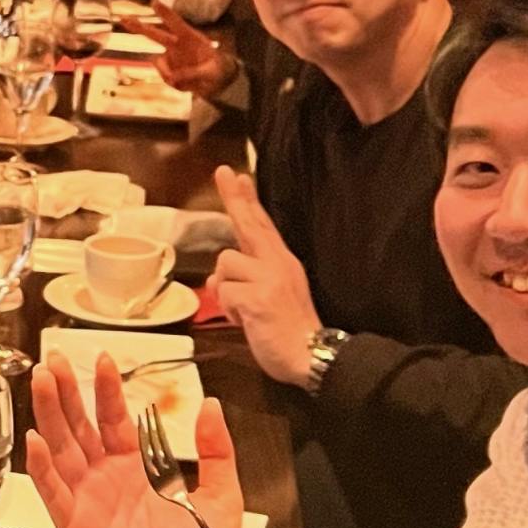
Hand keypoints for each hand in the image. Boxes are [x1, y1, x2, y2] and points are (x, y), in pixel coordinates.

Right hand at [22, 353, 245, 527]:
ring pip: (62, 454)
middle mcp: (108, 484)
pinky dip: (42, 471)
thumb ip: (217, 451)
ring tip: (42, 382)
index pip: (116, 421)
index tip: (103, 358)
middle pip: (80, 429)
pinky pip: (55, 497)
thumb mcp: (221, 497)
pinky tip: (34, 441)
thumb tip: (209, 403)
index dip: (107, 391)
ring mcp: (90, 507)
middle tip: (56, 359)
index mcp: (139, 472)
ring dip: (50, 418)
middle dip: (67, 394)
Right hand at [123, 0, 237, 98]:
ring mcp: (170, 58)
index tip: (154, 2)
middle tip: (123, 19)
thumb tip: (173, 78)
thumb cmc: (217, 70)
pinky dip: (178, 85)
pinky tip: (189, 84)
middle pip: (154, 34)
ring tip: (190, 81)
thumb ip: (193, 73)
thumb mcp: (212, 71)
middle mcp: (176, 45)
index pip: (176, 23)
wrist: (216, 83)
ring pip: (159, 64)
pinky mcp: (168, 71)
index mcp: (190, 37)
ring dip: (169, 74)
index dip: (165, 13)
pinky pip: (166, 78)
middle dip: (138, 27)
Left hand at [207, 165, 322, 384]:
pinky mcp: (256, 297)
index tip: (238, 175)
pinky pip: (223, 291)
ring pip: (224, 262)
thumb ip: (247, 279)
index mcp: (281, 261)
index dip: (248, 200)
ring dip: (225, 287)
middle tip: (223, 172)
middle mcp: (276, 262)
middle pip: (248, 224)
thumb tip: (217, 275)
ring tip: (244, 309)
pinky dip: (228, 308)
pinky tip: (246, 321)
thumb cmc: (290, 329)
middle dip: (234, 198)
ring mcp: (267, 278)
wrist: (311, 354)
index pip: (261, 224)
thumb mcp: (273, 294)